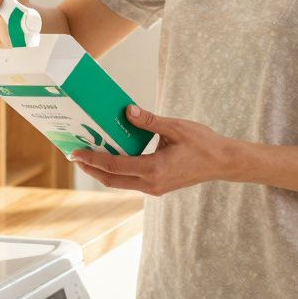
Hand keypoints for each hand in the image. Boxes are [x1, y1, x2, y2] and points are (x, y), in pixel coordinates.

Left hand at [71, 105, 235, 195]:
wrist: (222, 163)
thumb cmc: (203, 144)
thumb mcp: (176, 127)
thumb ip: (150, 121)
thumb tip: (128, 111)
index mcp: (154, 169)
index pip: (114, 166)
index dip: (92, 160)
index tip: (76, 153)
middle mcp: (151, 183)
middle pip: (112, 180)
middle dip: (91, 168)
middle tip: (75, 155)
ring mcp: (154, 188)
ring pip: (120, 183)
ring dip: (102, 171)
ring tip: (88, 156)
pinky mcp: (157, 186)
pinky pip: (131, 181)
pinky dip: (117, 171)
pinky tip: (111, 158)